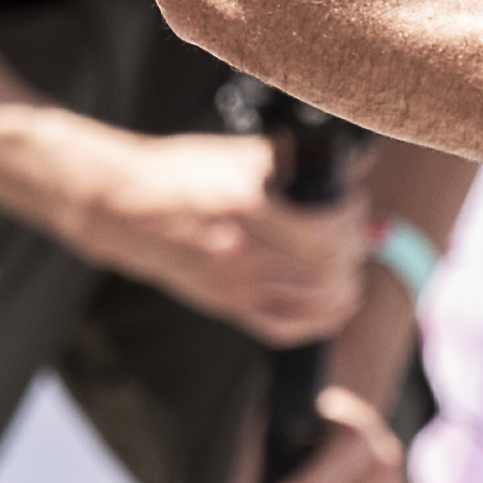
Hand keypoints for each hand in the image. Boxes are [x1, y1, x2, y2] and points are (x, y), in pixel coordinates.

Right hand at [94, 132, 370, 341]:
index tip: (354, 204)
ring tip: (351, 267)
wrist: (124, 209)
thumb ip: (291, 160)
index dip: (352, 219)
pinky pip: (284, 328)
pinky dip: (319, 321)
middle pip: (327, 270)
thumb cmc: (179, 173)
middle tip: (358, 233)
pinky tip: (335, 306)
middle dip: (354, 252)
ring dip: (346, 287)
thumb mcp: (236, 154)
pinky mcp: (226, 305)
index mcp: (246, 207)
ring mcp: (234, 285)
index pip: (326, 231)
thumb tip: (346, 165)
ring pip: (315, 305)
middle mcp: (243, 252)